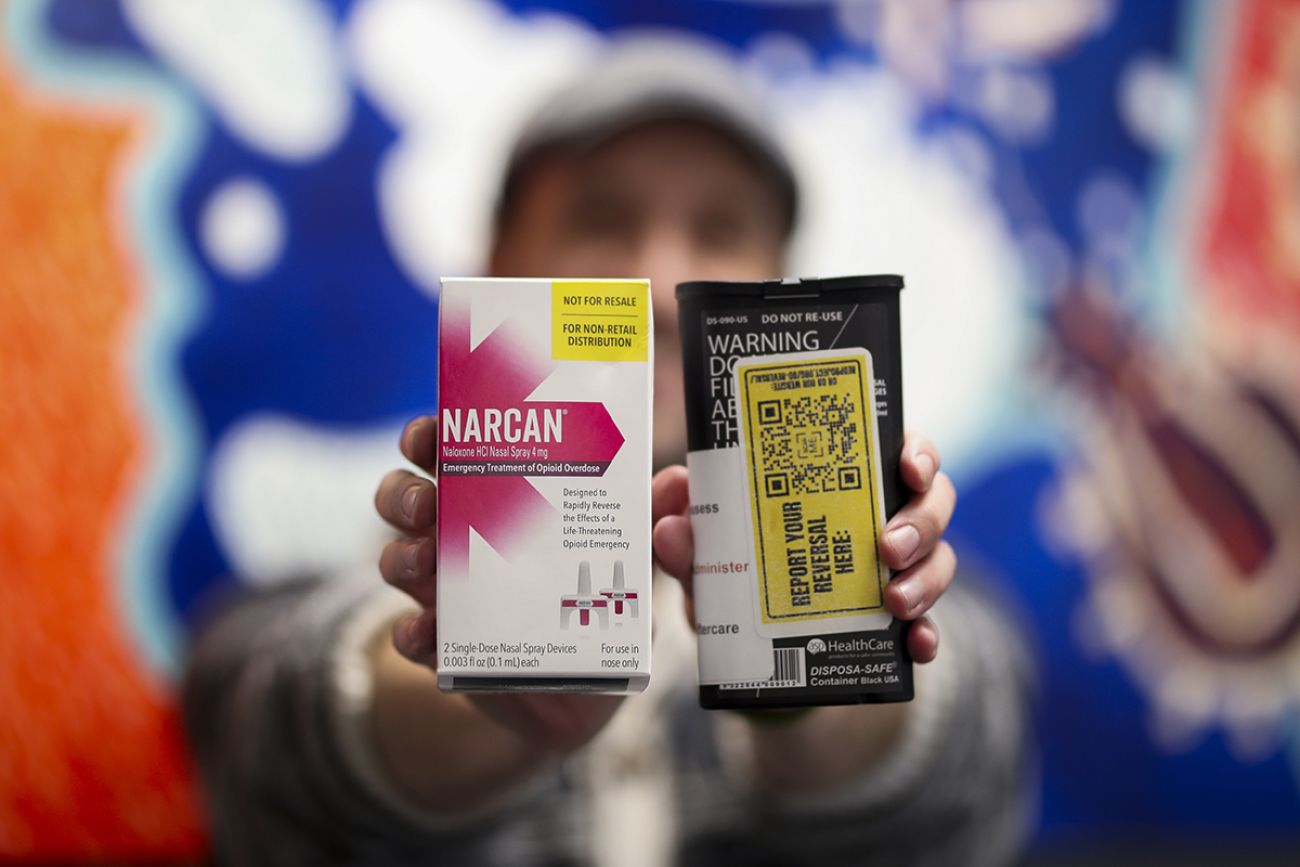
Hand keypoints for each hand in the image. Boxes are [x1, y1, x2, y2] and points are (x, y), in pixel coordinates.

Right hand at [375, 415, 621, 752]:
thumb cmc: (603, 604)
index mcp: (496, 501)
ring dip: (403, 556)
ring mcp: (447, 594)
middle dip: (405, 492)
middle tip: (429, 502)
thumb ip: (649, 519)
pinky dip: (412, 633)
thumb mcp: (631, 559)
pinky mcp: (446, 650)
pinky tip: (427, 632)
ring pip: (396, 559)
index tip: (434, 431)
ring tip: (429, 564)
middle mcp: (458, 538)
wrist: (588, 691)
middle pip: (405, 497)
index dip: (428, 436)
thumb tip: (676, 480)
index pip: (449, 453)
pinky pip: (410, 637)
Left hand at [650, 431, 956, 662]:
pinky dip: (927, 637)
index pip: (899, 450)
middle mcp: (884, 520)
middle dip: (922, 521)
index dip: (917, 452)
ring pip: (941, 562)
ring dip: (926, 579)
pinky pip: (930, 629)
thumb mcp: (706, 555)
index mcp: (847, 483)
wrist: (749, 656)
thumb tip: (675, 489)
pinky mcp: (898, 627)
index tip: (908, 464)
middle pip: (934, 502)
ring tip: (895, 602)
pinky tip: (916, 645)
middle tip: (888, 547)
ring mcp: (899, 574)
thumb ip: (687, 525)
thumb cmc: (734, 579)